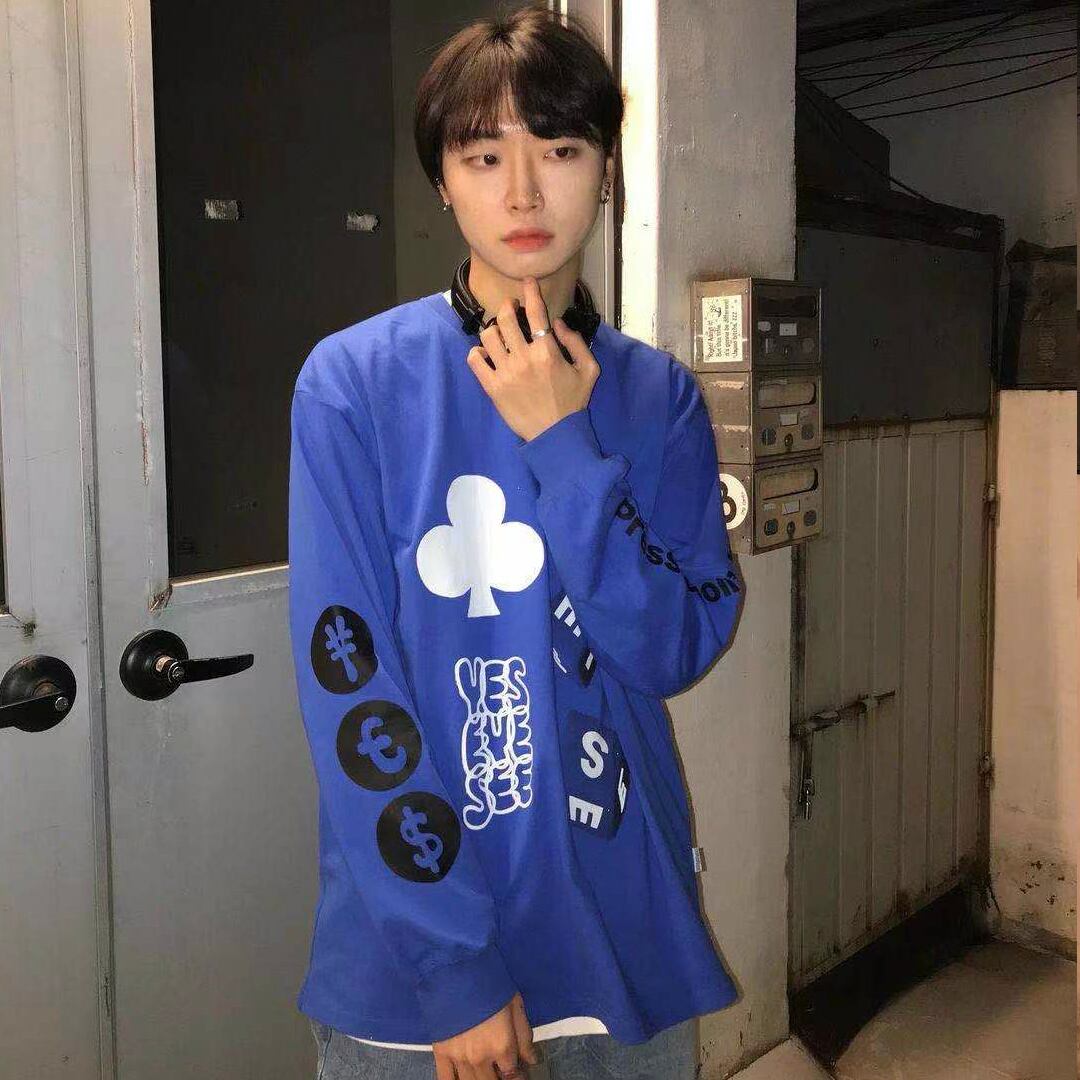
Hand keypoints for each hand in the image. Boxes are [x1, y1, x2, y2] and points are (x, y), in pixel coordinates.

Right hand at [432, 991, 538, 1079]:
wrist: (457, 968)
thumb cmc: (490, 982)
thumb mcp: (516, 1005)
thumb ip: (524, 1036)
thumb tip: (532, 1060)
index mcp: (502, 1048)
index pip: (513, 1076)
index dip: (518, 1074)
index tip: (520, 1069)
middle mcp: (481, 1059)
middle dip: (499, 1077)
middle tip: (500, 1067)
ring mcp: (459, 1059)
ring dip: (480, 1079)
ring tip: (485, 1069)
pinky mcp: (441, 1053)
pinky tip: (463, 1077)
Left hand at [466, 276, 599, 441]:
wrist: (555, 435)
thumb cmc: (573, 403)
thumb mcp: (588, 371)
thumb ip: (577, 342)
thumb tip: (559, 322)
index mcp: (547, 352)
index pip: (536, 313)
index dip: (531, 292)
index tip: (527, 281)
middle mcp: (524, 358)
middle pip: (506, 319)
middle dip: (507, 307)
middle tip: (510, 308)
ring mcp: (505, 373)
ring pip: (487, 336)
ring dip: (492, 330)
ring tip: (499, 334)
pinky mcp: (493, 387)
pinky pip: (475, 360)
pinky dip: (477, 352)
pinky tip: (485, 354)